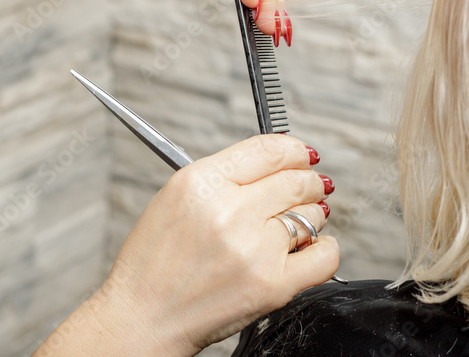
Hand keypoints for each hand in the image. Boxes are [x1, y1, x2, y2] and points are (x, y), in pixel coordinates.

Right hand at [35, 135, 338, 355]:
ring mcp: (255, 249)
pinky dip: (323, 249)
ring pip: (311, 215)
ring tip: (292, 227)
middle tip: (312, 187)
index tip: (303, 155)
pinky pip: (325, 255)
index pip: (270, 150)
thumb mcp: (175, 198)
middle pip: (297, 180)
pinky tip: (307, 249)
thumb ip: (226, 175)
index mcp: (202, 182)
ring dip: (311, 216)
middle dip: (310, 182)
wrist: (143, 319)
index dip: (295, 150)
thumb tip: (278, 163)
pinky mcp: (273, 285)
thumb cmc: (155, 263)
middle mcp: (230, 211)